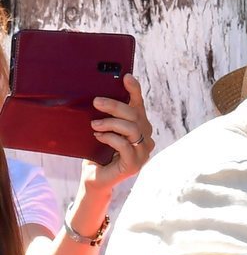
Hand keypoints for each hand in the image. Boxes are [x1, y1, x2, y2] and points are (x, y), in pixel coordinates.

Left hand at [84, 74, 153, 191]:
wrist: (94, 178)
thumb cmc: (97, 152)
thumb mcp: (102, 129)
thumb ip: (106, 117)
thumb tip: (97, 96)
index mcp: (139, 127)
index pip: (139, 105)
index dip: (134, 90)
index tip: (125, 77)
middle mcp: (146, 139)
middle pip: (135, 115)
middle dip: (115, 106)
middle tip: (96, 102)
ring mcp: (143, 153)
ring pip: (132, 129)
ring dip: (111, 123)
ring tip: (94, 125)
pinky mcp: (135, 164)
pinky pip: (125, 145)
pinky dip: (110, 138)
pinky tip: (99, 137)